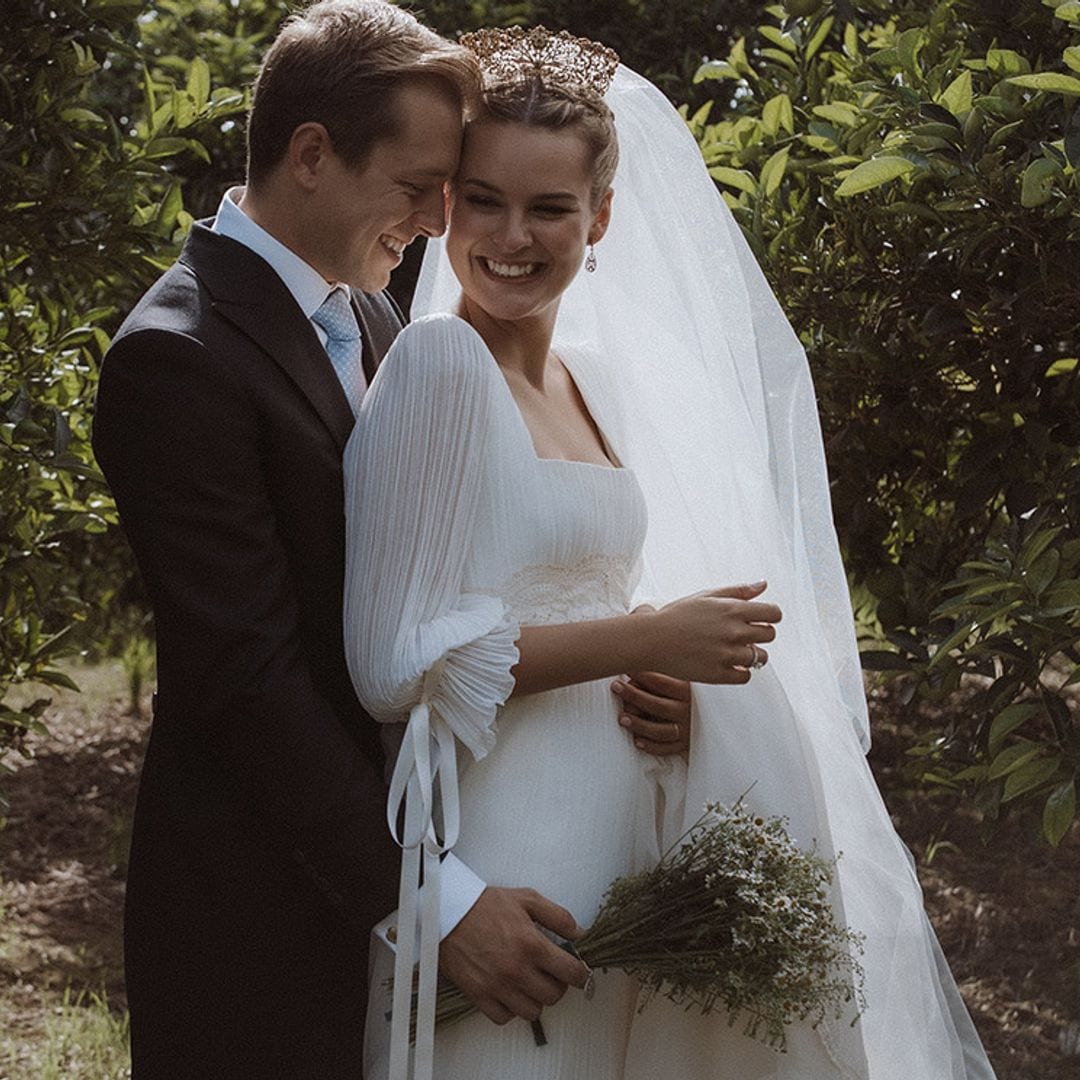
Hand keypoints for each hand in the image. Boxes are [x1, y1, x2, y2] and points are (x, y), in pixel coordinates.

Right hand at [439, 886, 589, 1024]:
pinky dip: (510, 1008)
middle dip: (557, 984)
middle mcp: (517, 969)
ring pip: (532, 1011)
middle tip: (550, 972)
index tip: (579, 972)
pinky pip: (504, 1017)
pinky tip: (509, 991)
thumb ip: (558, 916)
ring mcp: (498, 986)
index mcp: (531, 944)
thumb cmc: (485, 905)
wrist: (448, 912)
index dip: (580, 974)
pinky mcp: (479, 996)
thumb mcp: (527, 899)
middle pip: (554, 996)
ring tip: (529, 982)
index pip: (571, 973)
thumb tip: (579, 933)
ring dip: (535, 999)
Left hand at [612, 671, 691, 755]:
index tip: (625, 667)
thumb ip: (664, 675)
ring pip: (660, 731)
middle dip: (634, 696)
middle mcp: (688, 711)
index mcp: (689, 691)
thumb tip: (636, 667)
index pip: (661, 682)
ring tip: (622, 718)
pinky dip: (651, 746)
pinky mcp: (685, 745)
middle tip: (616, 687)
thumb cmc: (696, 693)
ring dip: (639, 725)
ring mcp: (687, 730)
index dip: (640, 674)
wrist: (721, 716)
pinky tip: (636, 741)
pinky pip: (666, 749)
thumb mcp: (686, 679)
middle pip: (657, 705)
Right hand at [647, 581, 779, 683]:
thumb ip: (738, 591)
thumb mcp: (706, 596)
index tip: (759, 619)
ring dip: (750, 655)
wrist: (652, 640)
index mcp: (733, 609)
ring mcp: (728, 655)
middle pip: (770, 635)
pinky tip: (726, 663)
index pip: (774, 614)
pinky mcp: (720, 674)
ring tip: (731, 650)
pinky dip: (739, 671)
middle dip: (759, 634)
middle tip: (741, 635)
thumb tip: (763, 585)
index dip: (769, 616)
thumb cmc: (677, 616)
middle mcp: (734, 632)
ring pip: (760, 658)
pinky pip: (746, 676)